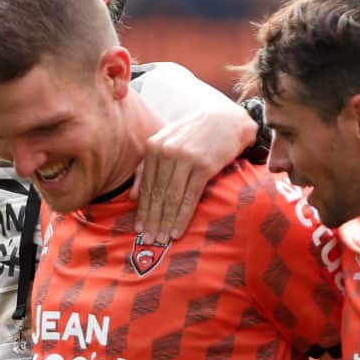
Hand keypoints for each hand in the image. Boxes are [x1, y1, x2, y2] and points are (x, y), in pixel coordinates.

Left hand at [133, 68, 254, 242]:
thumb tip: (132, 198)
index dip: (142, 210)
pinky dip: (182, 216)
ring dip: (165, 222)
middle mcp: (166, 152)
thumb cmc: (194, 134)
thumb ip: (147, 168)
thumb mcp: (167, 143)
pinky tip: (177, 231)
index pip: (146, 186)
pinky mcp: (204, 166)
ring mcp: (185, 159)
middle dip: (151, 220)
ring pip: (171, 198)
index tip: (138, 229)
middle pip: (156, 194)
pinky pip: (190, 197)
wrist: (227, 120)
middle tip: (148, 240)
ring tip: (160, 239)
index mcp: (153, 147)